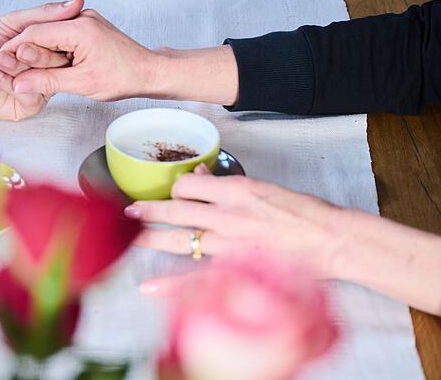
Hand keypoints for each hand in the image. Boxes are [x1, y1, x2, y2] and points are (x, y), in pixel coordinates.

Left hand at [0, 0, 83, 120]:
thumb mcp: (12, 21)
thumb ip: (44, 15)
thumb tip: (76, 2)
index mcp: (44, 48)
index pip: (64, 43)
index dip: (53, 38)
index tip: (38, 33)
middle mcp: (43, 69)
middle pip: (56, 64)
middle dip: (32, 55)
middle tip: (12, 50)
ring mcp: (36, 88)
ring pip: (44, 80)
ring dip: (17, 68)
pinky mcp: (25, 106)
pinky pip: (32, 96)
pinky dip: (12, 84)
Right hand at [0, 9, 158, 100]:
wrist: (148, 71)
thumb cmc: (124, 77)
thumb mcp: (82, 84)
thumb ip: (47, 82)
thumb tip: (19, 86)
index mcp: (80, 28)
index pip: (35, 34)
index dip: (11, 49)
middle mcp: (81, 19)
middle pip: (38, 32)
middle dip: (17, 50)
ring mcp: (84, 21)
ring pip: (47, 34)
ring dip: (30, 50)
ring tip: (11, 65)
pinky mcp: (85, 28)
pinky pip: (58, 36)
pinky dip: (45, 49)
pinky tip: (33, 61)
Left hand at [124, 168, 343, 287]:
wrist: (332, 240)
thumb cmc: (303, 212)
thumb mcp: (264, 186)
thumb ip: (227, 184)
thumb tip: (200, 174)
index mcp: (237, 190)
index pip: (189, 185)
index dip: (176, 188)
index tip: (172, 193)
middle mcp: (228, 215)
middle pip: (175, 210)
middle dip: (148, 210)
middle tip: (129, 210)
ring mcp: (230, 244)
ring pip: (180, 239)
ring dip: (151, 238)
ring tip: (130, 236)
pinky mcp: (236, 268)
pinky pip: (196, 277)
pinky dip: (170, 284)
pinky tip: (149, 287)